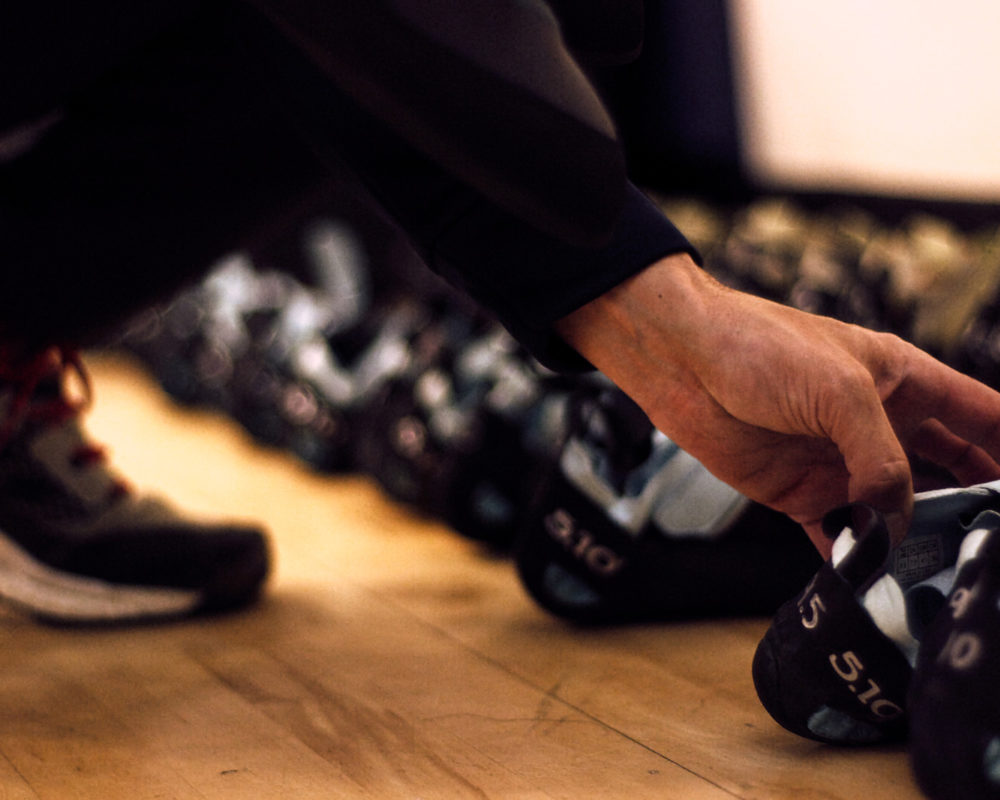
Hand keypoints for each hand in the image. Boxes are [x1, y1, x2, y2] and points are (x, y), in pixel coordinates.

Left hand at [556, 253, 999, 555]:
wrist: (681, 362)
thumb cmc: (758, 347)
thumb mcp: (839, 391)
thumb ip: (881, 457)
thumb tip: (899, 519)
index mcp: (904, 383)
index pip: (984, 419)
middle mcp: (880, 426)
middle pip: (952, 471)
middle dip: (975, 505)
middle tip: (989, 544)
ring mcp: (841, 463)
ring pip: (899, 512)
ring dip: (918, 541)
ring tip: (940, 573)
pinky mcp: (800, 493)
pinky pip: (839, 536)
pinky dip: (856, 559)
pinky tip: (872, 582)